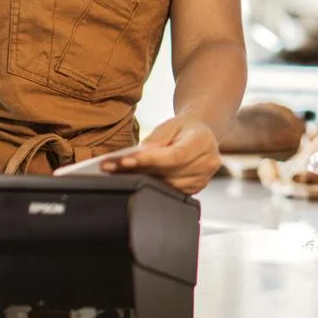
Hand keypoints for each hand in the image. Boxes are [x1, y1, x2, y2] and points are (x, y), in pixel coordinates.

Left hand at [104, 114, 220, 194]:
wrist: (201, 133)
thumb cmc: (183, 128)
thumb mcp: (170, 125)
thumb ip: (155, 141)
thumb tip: (137, 156)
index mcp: (203, 141)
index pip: (175, 156)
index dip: (149, 161)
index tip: (124, 161)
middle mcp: (207, 162)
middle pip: (169, 173)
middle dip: (137, 171)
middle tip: (110, 167)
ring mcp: (203, 179)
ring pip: (168, 186)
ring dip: (141, 180)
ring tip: (117, 173)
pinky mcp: (195, 190)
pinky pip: (170, 192)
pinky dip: (152, 186)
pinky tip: (135, 179)